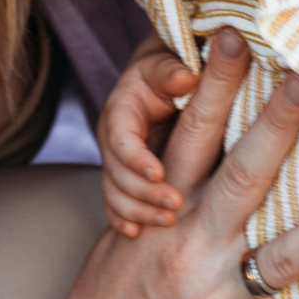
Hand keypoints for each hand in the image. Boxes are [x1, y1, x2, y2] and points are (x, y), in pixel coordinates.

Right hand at [20, 29, 298, 298]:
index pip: (191, 135)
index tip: (240, 35)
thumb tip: (200, 140)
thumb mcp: (125, 232)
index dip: (216, 84)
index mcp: (162, 209)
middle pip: (243, 174)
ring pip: (286, 254)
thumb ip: (167, 190)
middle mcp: (189, 244)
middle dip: (279, 123)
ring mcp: (216, 296)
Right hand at [98, 36, 196, 234]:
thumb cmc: (170, 69)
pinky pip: (116, 203)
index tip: (160, 173)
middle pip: (115, 172)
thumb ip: (173, 71)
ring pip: (115, 192)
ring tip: (167, 222)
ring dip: (137, 210)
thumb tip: (186, 77)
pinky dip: (123, 218)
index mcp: (120, 111)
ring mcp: (115, 161)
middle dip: (142, 192)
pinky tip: (135, 234)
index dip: (136, 158)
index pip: (120, 138)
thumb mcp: (168, 64)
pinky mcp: (124, 177)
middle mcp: (112, 139)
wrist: (161, 79)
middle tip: (173, 207)